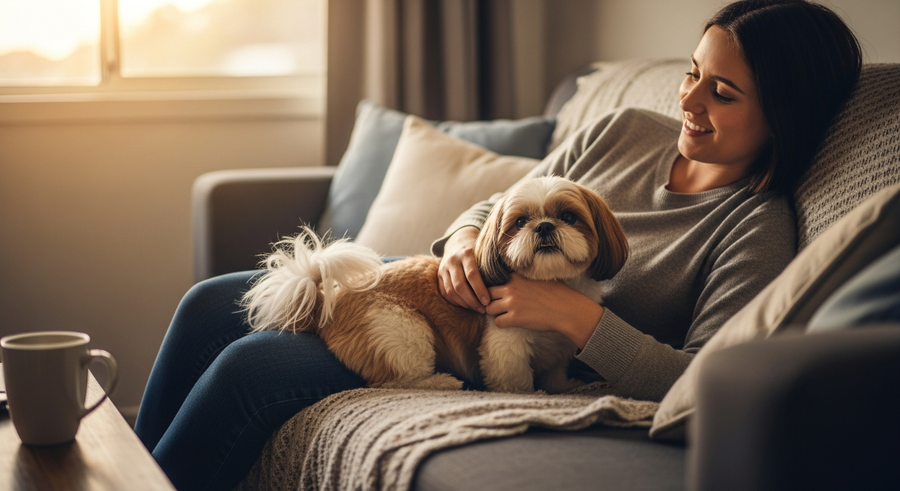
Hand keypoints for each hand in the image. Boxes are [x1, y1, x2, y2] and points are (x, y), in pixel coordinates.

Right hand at [438, 227, 490, 312]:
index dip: (480, 290)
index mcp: (466, 253)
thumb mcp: (484, 254)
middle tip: (483, 309)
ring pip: (451, 291)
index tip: (488, 301)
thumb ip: (491, 267)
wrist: (458, 243)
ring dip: (464, 303)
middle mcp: (452, 260)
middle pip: (460, 285)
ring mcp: (443, 268)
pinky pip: (445, 293)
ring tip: (476, 308)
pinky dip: (456, 302)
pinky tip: (466, 305)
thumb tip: (504, 286)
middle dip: (472, 300)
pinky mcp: (438, 276)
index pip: (472, 275)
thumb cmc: (478, 252)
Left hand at [485, 273, 603, 348]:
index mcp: (517, 276)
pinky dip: (503, 324)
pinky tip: (512, 323)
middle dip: (492, 301)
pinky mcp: (515, 318)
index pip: (495, 279)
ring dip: (496, 313)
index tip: (501, 294)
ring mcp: (512, 303)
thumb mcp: (540, 277)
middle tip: (500, 307)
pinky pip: (497, 322)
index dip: (497, 288)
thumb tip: (518, 278)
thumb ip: (525, 277)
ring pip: (489, 309)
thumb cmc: (559, 294)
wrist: (568, 309)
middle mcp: (511, 288)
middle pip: (488, 293)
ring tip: (506, 315)